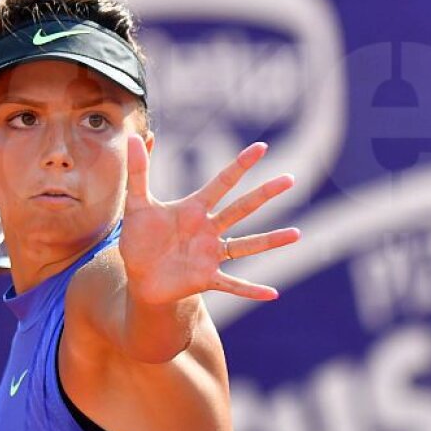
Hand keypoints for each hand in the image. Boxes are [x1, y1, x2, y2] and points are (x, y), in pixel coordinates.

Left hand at [120, 136, 300, 305]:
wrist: (139, 276)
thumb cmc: (140, 239)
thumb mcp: (136, 205)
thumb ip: (137, 172)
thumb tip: (133, 136)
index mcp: (195, 209)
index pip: (222, 182)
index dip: (241, 165)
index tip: (261, 147)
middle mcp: (209, 229)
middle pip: (242, 208)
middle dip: (264, 194)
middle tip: (290, 179)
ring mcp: (211, 254)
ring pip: (246, 245)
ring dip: (270, 240)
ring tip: (297, 234)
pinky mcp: (207, 278)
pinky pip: (233, 284)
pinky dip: (251, 290)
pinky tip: (272, 294)